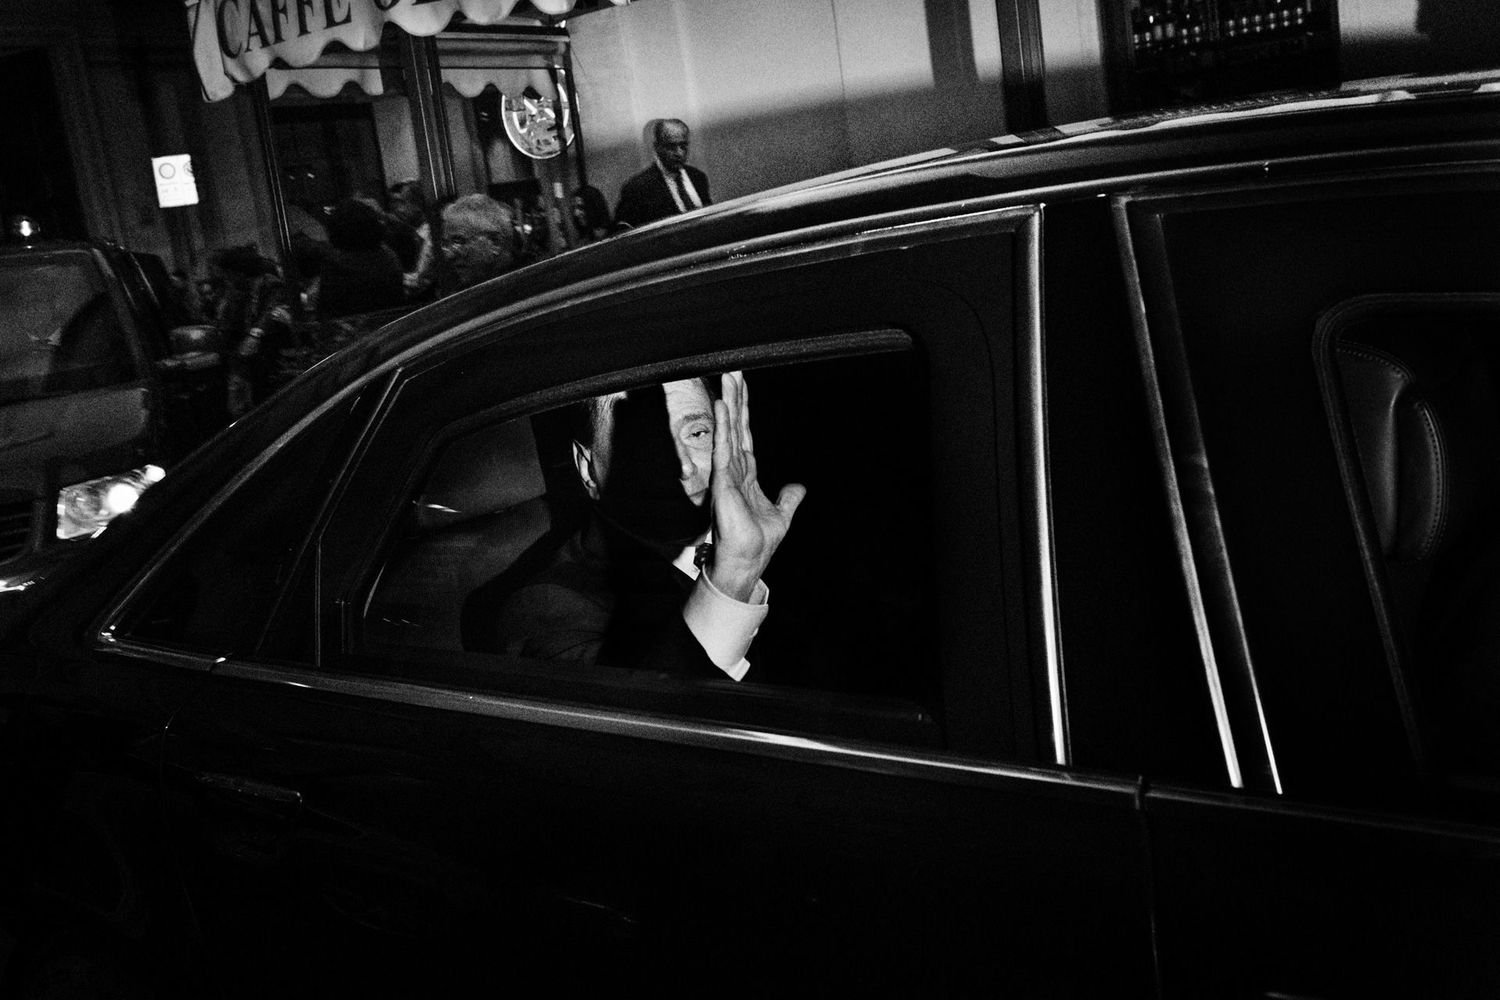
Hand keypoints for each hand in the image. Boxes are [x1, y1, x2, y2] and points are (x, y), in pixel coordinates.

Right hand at [707, 371, 806, 600]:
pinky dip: (723, 426)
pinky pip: (723, 447)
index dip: (744, 412)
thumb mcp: (782, 515)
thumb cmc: (758, 542)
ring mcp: (727, 473)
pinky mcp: (723, 481)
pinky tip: (722, 406)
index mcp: (746, 475)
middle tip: (733, 371)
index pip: (745, 435)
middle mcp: (734, 469)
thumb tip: (798, 487)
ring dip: (728, 403)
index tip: (741, 388)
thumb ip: (789, 498)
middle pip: (735, 426)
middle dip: (735, 398)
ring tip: (727, 378)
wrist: (748, 561)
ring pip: (728, 430)